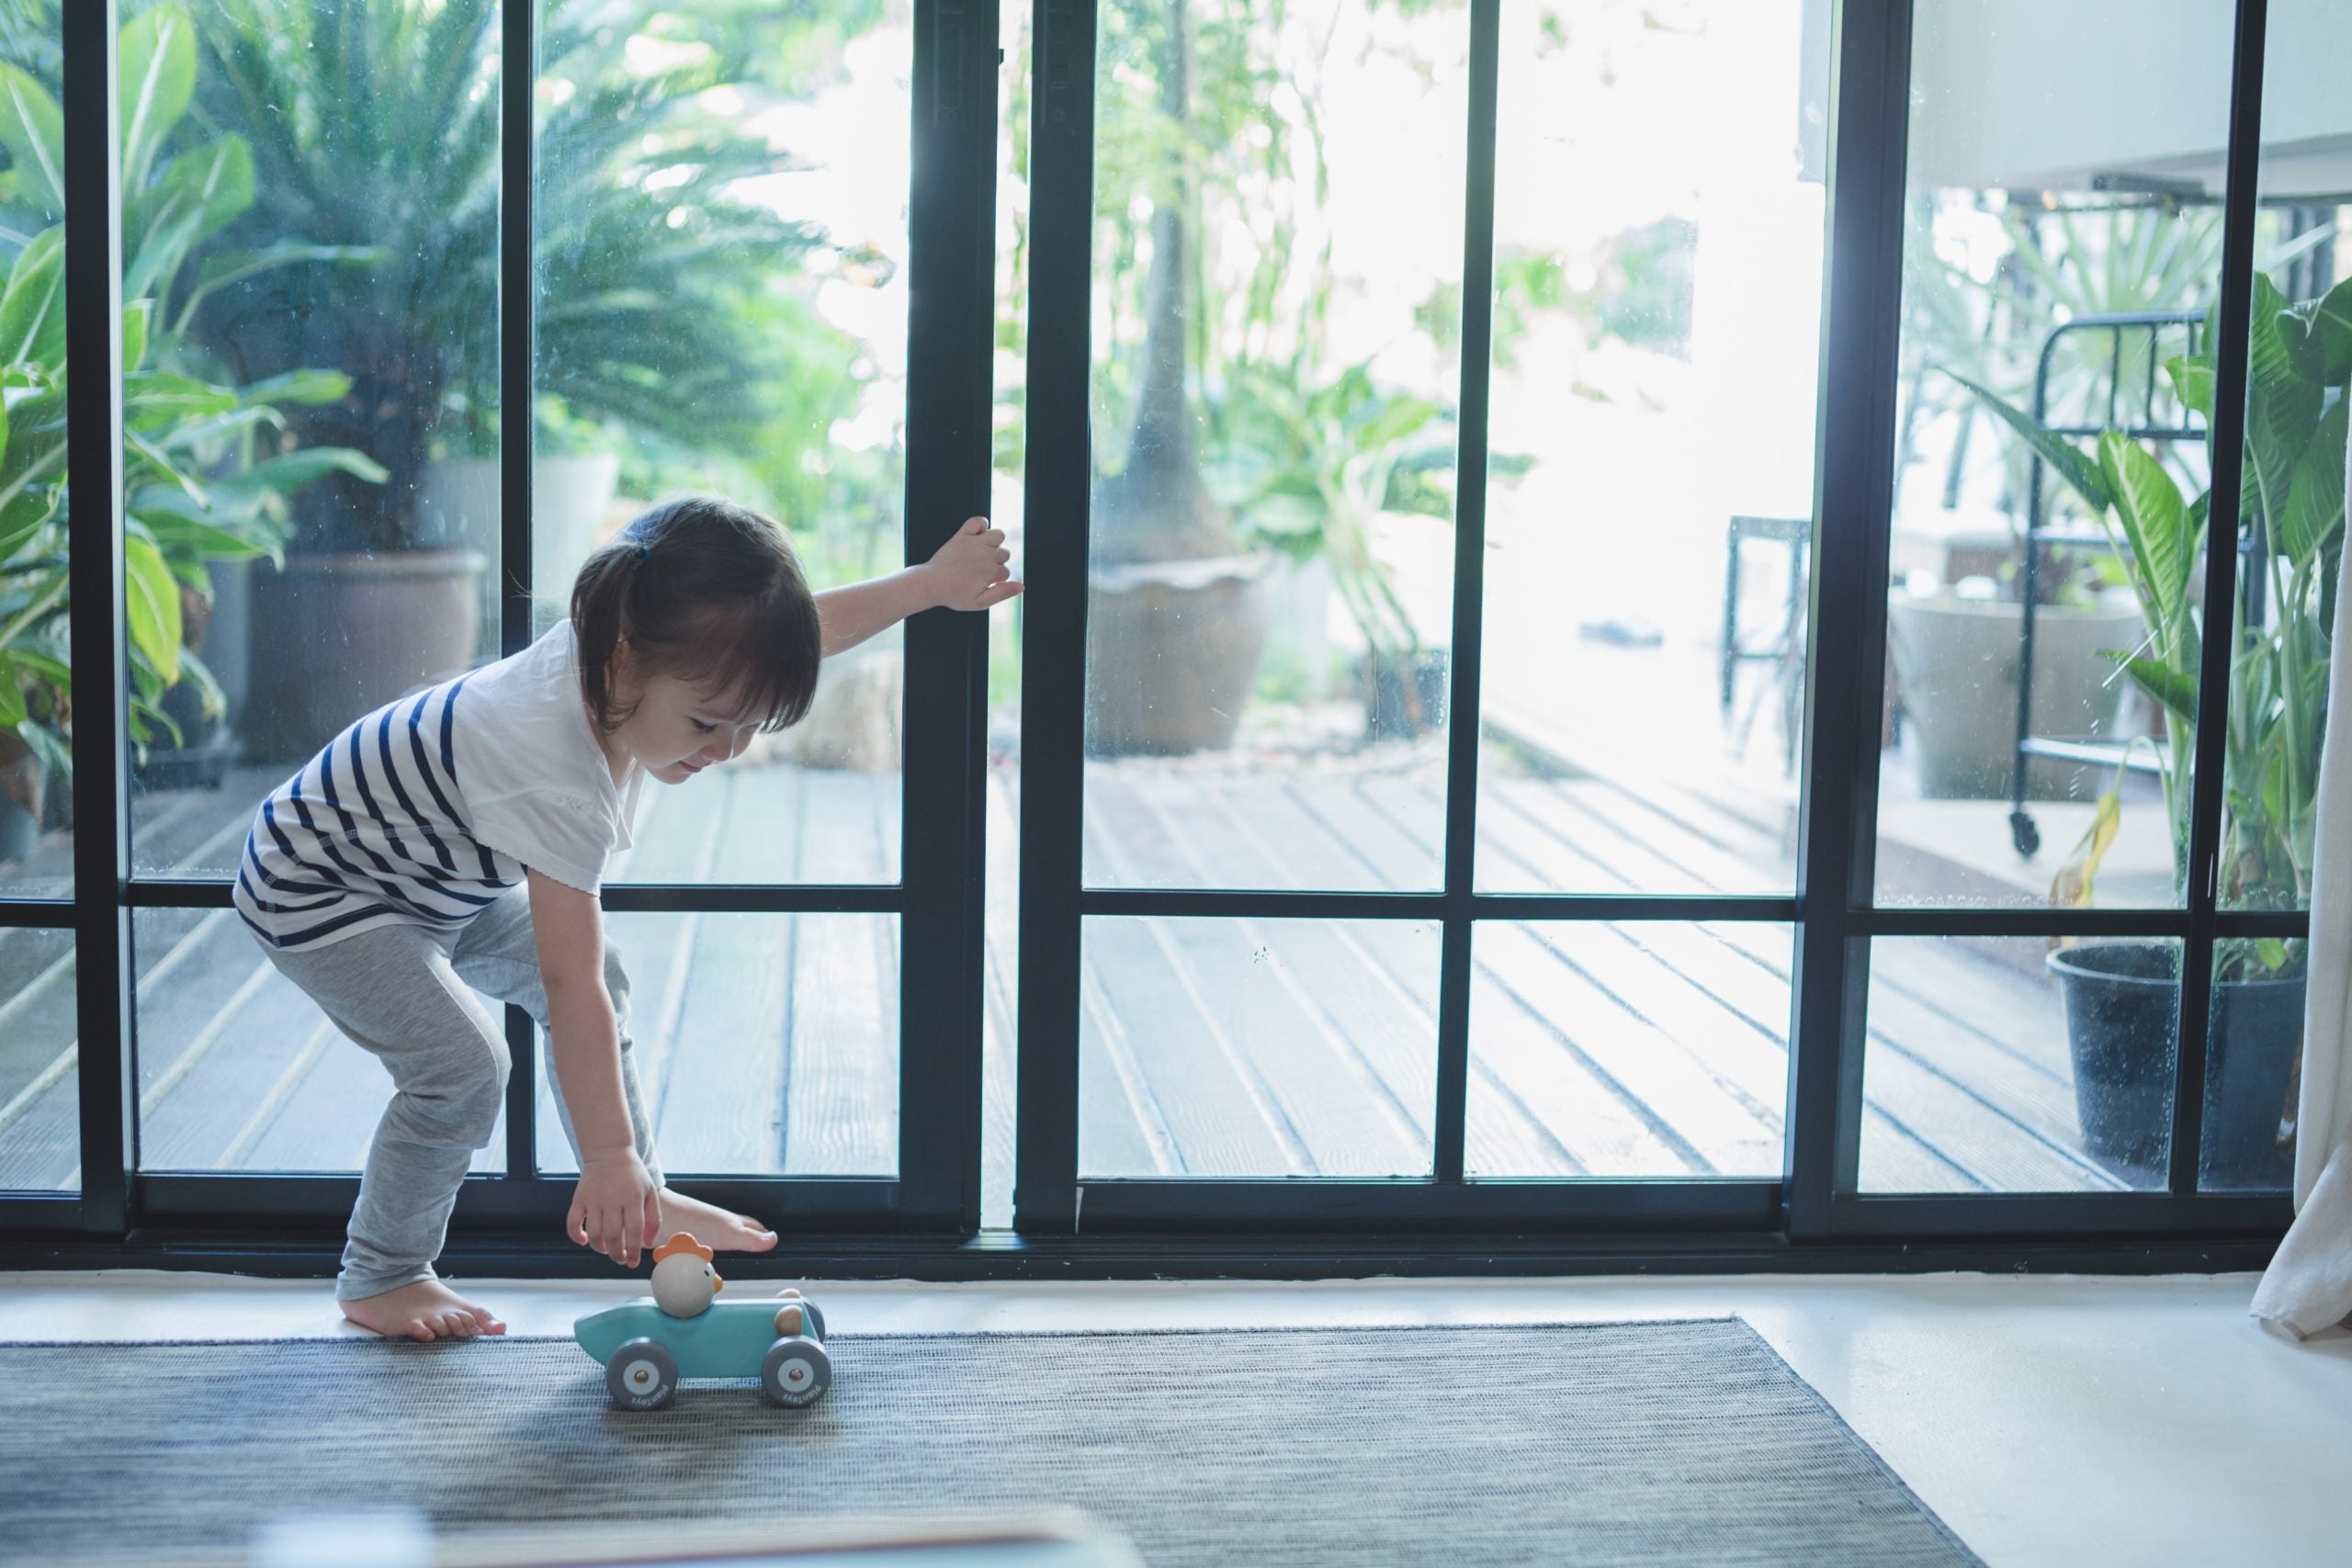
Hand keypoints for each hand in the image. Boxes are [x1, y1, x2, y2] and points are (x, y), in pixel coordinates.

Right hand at [568, 1149, 661, 1267]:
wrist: (610, 1152)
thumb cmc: (633, 1175)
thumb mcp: (650, 1192)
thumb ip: (653, 1218)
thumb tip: (647, 1244)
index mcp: (632, 1197)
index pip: (633, 1230)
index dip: (633, 1250)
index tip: (633, 1263)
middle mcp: (612, 1198)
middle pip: (612, 1235)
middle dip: (617, 1253)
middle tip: (620, 1259)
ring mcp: (593, 1199)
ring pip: (593, 1232)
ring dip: (600, 1248)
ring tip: (607, 1250)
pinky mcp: (578, 1198)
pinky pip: (572, 1222)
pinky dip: (576, 1236)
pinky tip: (585, 1241)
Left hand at [923, 516, 1022, 611]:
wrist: (930, 584)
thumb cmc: (954, 595)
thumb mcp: (980, 602)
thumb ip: (1003, 594)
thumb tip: (1022, 586)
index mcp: (991, 572)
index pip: (1005, 572)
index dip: (996, 580)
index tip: (982, 584)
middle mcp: (986, 555)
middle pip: (1004, 554)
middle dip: (996, 563)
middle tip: (978, 572)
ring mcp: (974, 543)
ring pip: (999, 535)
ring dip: (995, 543)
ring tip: (983, 553)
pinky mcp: (962, 535)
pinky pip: (978, 521)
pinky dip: (982, 525)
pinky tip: (977, 535)